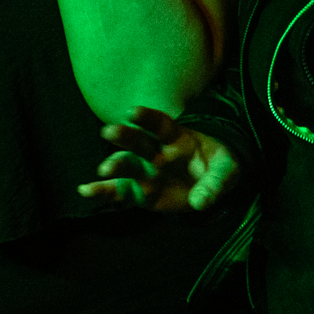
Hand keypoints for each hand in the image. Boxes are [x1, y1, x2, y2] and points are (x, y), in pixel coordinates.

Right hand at [80, 106, 241, 211]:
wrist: (213, 184)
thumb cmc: (218, 168)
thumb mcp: (228, 170)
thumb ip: (216, 183)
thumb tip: (200, 202)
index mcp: (178, 137)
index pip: (161, 124)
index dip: (147, 118)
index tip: (132, 112)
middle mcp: (157, 152)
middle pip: (138, 141)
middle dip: (125, 136)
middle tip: (109, 131)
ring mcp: (147, 171)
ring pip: (127, 166)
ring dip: (115, 165)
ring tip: (105, 169)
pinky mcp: (141, 192)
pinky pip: (121, 191)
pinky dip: (103, 191)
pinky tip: (85, 190)